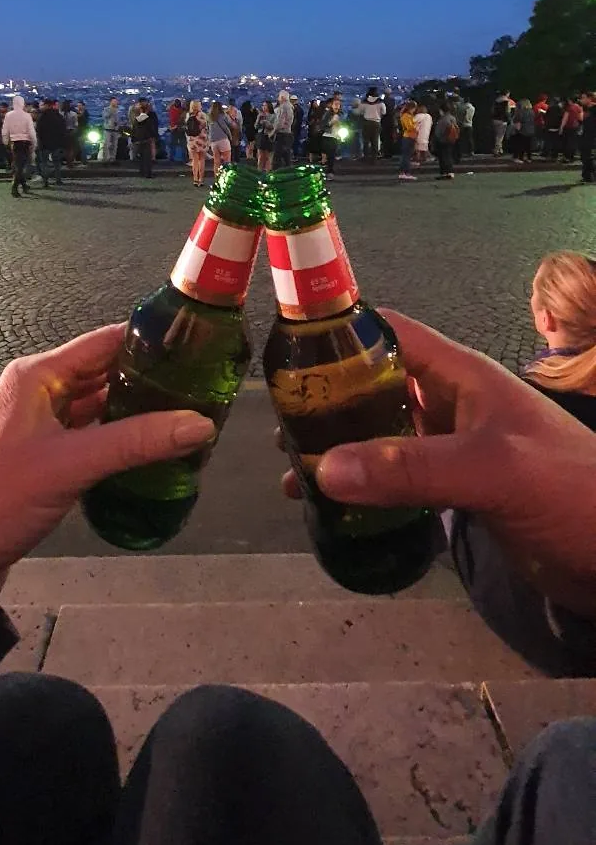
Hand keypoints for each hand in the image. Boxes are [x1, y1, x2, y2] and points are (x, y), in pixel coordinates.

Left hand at [0, 325, 213, 605]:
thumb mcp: (72, 464)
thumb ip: (137, 442)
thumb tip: (201, 423)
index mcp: (39, 376)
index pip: (105, 342)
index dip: (150, 342)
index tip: (196, 348)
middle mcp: (41, 392)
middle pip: (107, 373)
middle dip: (152, 380)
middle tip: (204, 390)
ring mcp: (42, 425)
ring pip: (101, 407)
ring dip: (139, 412)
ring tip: (189, 418)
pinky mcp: (46, 457)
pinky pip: (93, 436)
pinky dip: (121, 440)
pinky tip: (154, 451)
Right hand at [282, 310, 595, 617]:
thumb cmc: (568, 491)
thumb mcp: (490, 471)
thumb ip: (410, 468)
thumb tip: (322, 469)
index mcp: (461, 376)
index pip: (389, 333)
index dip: (339, 334)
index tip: (283, 356)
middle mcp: (452, 404)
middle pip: (376, 386)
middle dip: (326, 404)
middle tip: (276, 432)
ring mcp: (455, 449)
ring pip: (383, 437)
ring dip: (340, 452)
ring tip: (293, 478)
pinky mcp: (459, 492)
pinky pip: (399, 480)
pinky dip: (365, 490)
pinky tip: (334, 511)